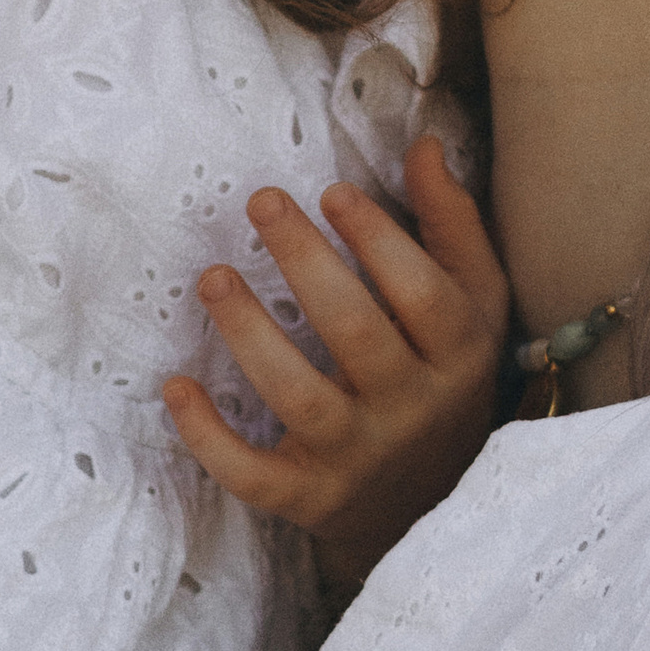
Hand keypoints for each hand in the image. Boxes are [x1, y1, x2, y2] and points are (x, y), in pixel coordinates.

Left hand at [162, 133, 508, 593]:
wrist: (431, 505)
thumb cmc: (442, 375)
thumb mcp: (472, 302)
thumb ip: (451, 225)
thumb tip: (425, 145)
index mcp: (457, 354)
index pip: (424, 295)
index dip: (381, 241)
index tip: (332, 192)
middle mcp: (411, 409)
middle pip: (357, 335)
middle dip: (306, 263)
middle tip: (262, 200)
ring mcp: (357, 458)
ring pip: (299, 399)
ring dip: (250, 336)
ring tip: (212, 277)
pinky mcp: (308, 497)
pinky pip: (254, 475)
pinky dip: (210, 439)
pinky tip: (176, 385)